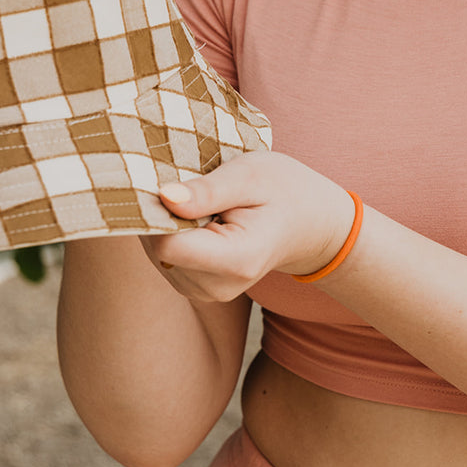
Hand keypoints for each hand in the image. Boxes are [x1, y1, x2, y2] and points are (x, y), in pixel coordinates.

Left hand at [141, 152, 356, 302]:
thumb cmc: (284, 191)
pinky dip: (172, 234)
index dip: (159, 211)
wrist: (309, 225)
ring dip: (167, 223)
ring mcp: (206, 292)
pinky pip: (165, 259)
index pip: (167, 245)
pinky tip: (199, 217)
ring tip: (201, 201)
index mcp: (236, 260)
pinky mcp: (196, 288)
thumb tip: (164, 197)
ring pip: (157, 255)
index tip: (171, 181)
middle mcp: (218, 286)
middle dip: (163, 214)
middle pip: (158, 250)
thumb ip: (208, 190)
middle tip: (191, 185)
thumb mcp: (251, 175)